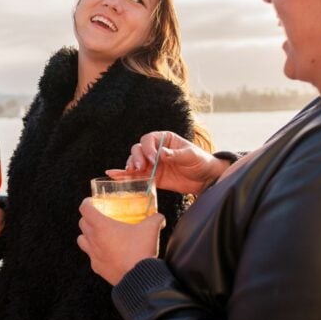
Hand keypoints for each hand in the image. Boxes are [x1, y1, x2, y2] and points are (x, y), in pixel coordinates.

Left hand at [77, 198, 163, 285]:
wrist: (138, 278)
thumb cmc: (140, 251)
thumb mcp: (151, 229)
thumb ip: (155, 219)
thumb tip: (159, 217)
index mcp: (101, 226)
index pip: (85, 209)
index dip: (87, 202)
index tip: (92, 201)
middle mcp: (93, 239)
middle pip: (82, 223)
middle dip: (88, 218)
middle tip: (99, 216)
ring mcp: (93, 254)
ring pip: (82, 240)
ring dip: (87, 235)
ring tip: (98, 234)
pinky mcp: (96, 267)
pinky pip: (91, 256)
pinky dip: (95, 252)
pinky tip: (106, 252)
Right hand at [107, 131, 227, 195]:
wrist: (206, 179)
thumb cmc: (201, 162)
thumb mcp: (192, 156)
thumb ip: (177, 154)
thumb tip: (162, 153)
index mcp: (165, 139)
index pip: (149, 139)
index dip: (148, 148)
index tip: (153, 158)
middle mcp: (156, 150)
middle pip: (138, 149)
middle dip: (137, 157)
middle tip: (141, 167)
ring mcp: (152, 164)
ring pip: (135, 161)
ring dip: (131, 166)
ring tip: (132, 172)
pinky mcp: (152, 177)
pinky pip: (136, 175)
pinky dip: (125, 175)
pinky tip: (115, 175)